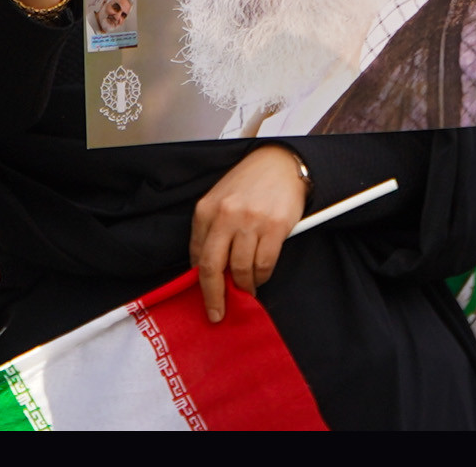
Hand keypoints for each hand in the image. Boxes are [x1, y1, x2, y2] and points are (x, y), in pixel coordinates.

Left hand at [189, 145, 307, 322]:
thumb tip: (205, 272)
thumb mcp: (219, 202)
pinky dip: (262, 276)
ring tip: (248, 288)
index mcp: (206, 210)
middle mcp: (225, 215)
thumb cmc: (247, 185)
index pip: (196, 256)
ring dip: (245, 286)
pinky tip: (261, 275)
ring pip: (242, 269)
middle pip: (212, 267)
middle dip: (214, 297)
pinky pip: (265, 264)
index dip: (200, 284)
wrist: (279, 163)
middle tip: (218, 313)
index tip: (205, 300)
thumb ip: (210, 233)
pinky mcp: (274, 226)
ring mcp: (251, 220)